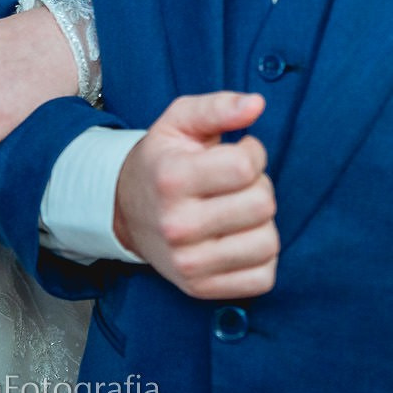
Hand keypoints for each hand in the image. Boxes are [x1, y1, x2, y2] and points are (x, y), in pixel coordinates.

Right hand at [115, 92, 278, 299]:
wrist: (125, 210)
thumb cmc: (163, 160)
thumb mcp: (179, 122)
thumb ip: (219, 106)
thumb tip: (257, 104)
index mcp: (172, 177)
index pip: (245, 166)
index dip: (252, 153)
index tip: (239, 153)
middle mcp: (177, 224)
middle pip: (262, 205)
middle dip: (259, 187)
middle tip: (237, 184)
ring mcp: (187, 263)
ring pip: (267, 243)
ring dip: (262, 224)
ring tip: (239, 211)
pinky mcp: (200, 288)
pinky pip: (263, 278)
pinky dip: (261, 258)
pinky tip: (240, 239)